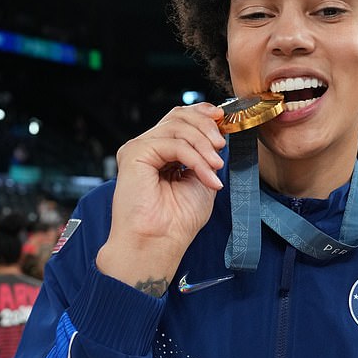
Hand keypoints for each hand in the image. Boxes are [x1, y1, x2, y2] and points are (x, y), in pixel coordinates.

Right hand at [96, 103, 225, 292]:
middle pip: (178, 116)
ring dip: (204, 146)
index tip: (223, 120)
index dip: (202, 114)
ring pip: (178, 127)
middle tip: (221, 146)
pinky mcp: (135, 153)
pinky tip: (207, 176)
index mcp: (161, 152)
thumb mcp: (202, 180)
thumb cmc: (177, 221)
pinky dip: (195, 158)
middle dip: (206, 126)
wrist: (159, 243)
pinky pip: (173, 144)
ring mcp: (139, 149)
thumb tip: (219, 135)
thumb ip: (206, 156)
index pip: (180, 119)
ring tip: (215, 167)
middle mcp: (148, 147)